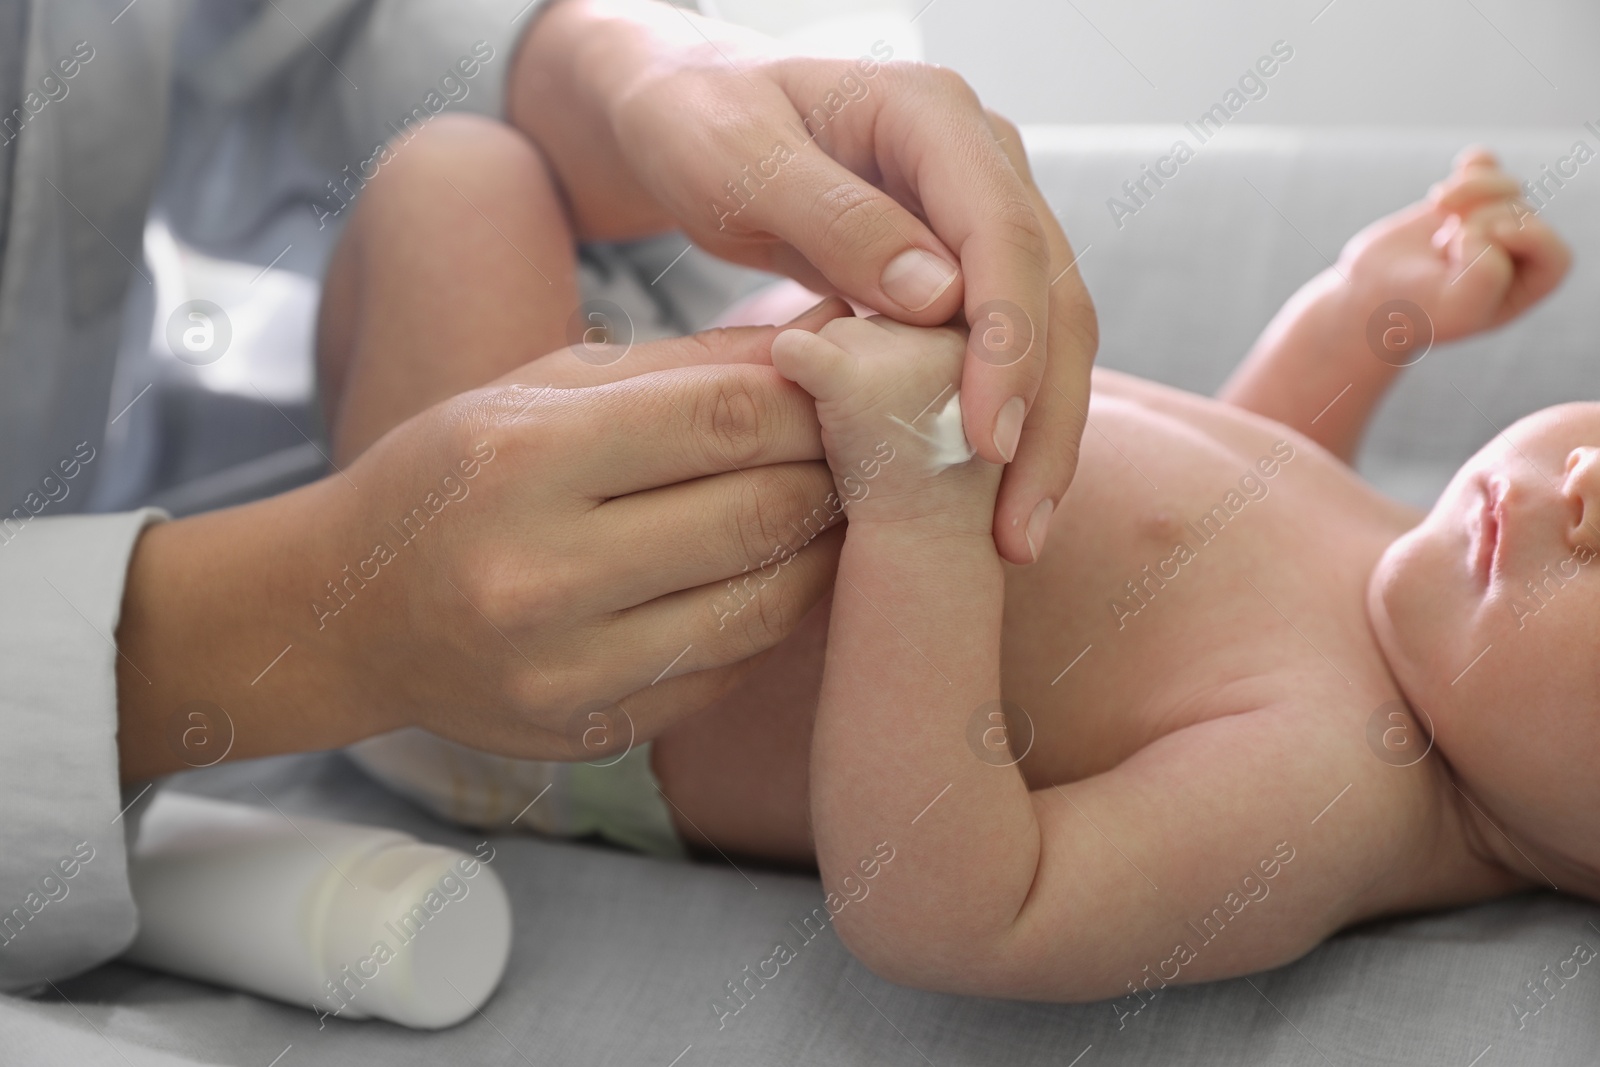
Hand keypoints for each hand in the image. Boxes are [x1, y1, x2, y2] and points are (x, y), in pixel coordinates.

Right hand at [115, 321, 848, 777]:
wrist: (350, 612)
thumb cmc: (459, 475)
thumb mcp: (545, 387)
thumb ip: (691, 363)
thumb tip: (833, 334)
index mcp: (524, 457)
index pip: (727, 416)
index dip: (815, 397)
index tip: (848, 386)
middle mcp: (541, 572)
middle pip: (762, 511)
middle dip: (834, 471)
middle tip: (863, 448)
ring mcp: (568, 669)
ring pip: (767, 602)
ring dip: (824, 550)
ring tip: (834, 509)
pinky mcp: (594, 731)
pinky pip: (734, 667)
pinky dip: (775, 615)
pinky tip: (776, 574)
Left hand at [510, 0, 1097, 563]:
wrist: (683, 112)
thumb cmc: (695, 124)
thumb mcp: (738, 162)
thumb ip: (834, 219)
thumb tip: (940, 299)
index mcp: (935, 116)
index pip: (1002, 234)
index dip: (1008, 343)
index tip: (984, 439)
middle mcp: (981, 159)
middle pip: (1052, 294)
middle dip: (1045, 415)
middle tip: (1018, 527)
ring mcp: (978, 214)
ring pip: (1048, 331)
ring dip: (1042, 435)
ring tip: (1018, 535)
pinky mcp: (961, 266)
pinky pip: (1007, 347)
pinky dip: (1006, 421)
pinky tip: (991, 498)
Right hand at [1337, 146, 1570, 341]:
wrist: (1369, 294)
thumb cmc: (1414, 308)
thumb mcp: (1454, 309)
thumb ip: (1486, 276)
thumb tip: (1483, 229)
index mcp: (1527, 286)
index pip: (1553, 253)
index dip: (1520, 238)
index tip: (1468, 242)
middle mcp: (1517, 253)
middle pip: (1523, 214)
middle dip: (1480, 219)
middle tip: (1441, 247)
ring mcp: (1491, 222)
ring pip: (1506, 186)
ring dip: (1470, 189)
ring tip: (1438, 207)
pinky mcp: (1464, 202)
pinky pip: (1488, 167)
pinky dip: (1475, 165)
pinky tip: (1450, 178)